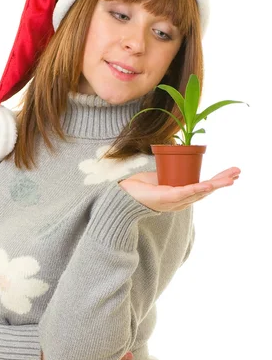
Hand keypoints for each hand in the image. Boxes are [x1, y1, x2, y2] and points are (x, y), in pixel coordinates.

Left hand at [118, 167, 240, 211]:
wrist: (122, 195)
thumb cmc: (139, 187)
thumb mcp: (160, 175)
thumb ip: (172, 170)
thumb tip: (181, 158)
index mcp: (180, 195)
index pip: (203, 187)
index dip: (218, 181)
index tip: (232, 173)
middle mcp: (180, 201)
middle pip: (206, 191)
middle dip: (223, 181)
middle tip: (238, 173)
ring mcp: (174, 201)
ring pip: (199, 192)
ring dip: (215, 185)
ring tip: (230, 178)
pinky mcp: (166, 198)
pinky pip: (184, 193)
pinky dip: (197, 189)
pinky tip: (208, 186)